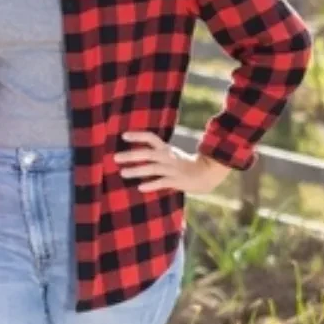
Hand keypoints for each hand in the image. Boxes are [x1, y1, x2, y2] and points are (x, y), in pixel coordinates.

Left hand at [115, 131, 231, 193]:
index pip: (150, 137)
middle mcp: (168, 157)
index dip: (137, 135)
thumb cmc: (183, 164)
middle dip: (131, 155)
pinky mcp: (177, 181)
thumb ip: (155, 153)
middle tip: (115, 157)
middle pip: (147, 154)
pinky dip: (151, 185)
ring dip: (137, 171)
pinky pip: (162, 183)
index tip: (123, 135)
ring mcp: (172, 169)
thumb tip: (133, 154)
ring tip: (123, 173)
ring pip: (152, 168)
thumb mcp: (171, 154)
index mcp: (166, 149)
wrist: (207, 173)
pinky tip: (140, 187)